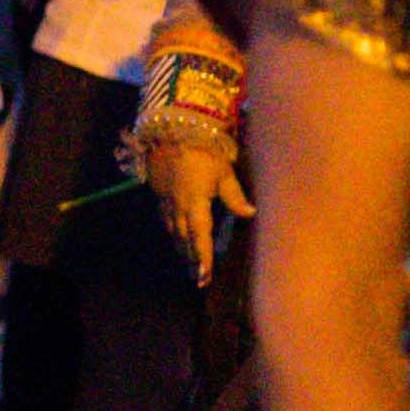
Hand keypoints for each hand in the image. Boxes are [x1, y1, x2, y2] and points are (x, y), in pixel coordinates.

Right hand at [145, 123, 249, 276]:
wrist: (170, 131)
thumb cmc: (202, 150)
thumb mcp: (223, 172)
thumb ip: (235, 196)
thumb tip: (250, 214)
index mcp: (194, 204)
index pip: (200, 238)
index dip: (203, 259)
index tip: (205, 277)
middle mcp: (177, 207)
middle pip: (184, 239)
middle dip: (191, 260)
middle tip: (199, 279)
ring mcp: (165, 200)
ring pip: (173, 231)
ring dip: (181, 248)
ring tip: (189, 263)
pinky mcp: (158, 192)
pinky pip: (165, 218)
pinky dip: (172, 231)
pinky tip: (175, 234)